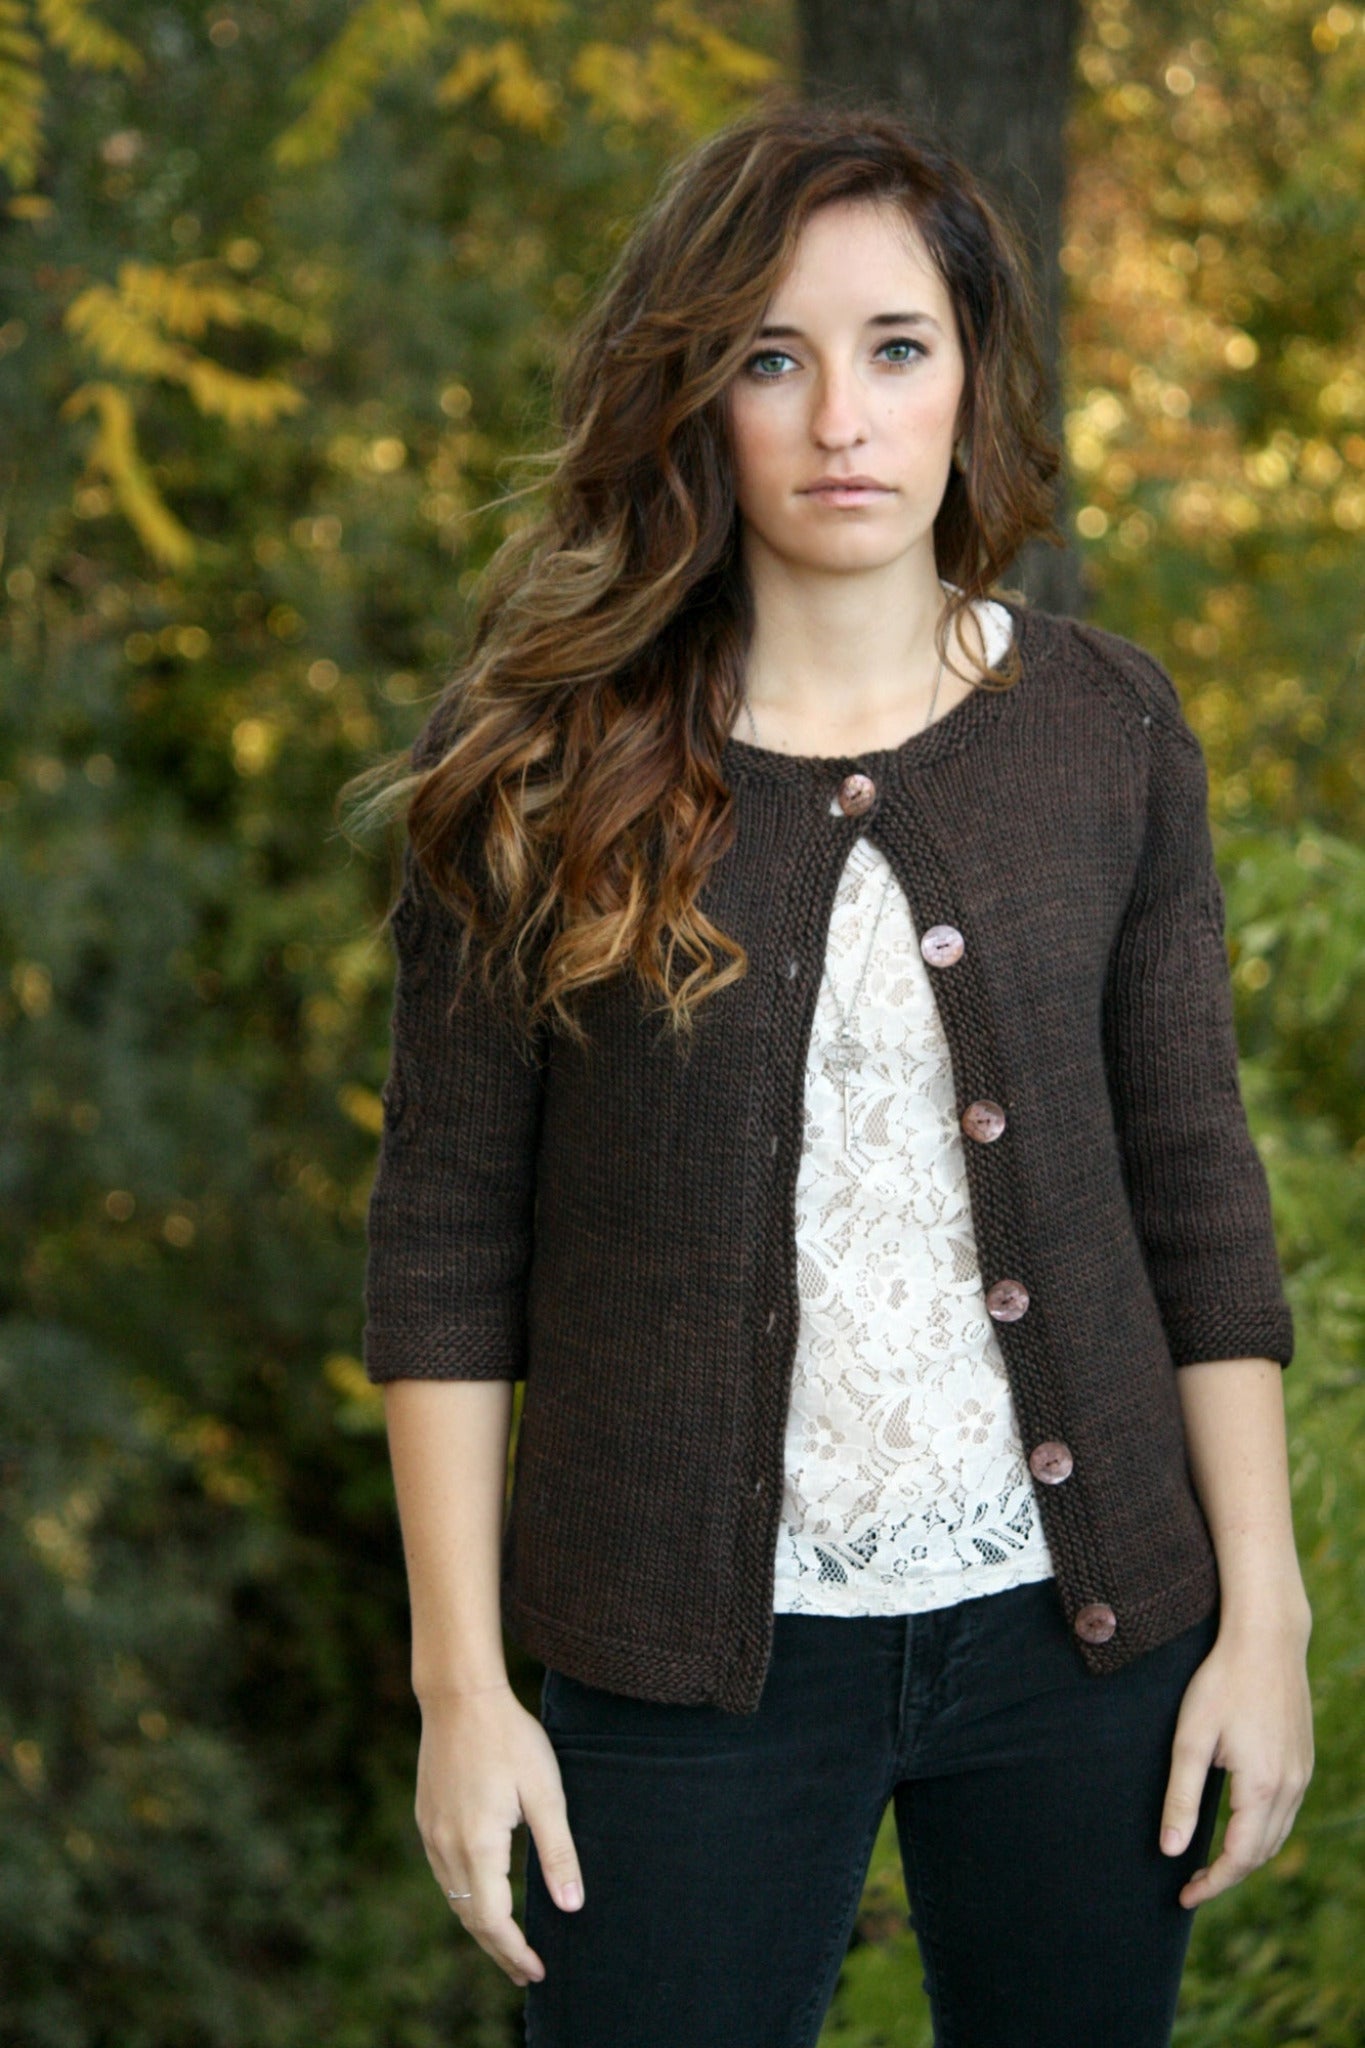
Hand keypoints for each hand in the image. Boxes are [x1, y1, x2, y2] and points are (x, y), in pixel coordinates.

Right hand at [415, 1680, 583, 1985]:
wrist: (459, 1696)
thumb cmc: (509, 1738)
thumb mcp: (545, 1793)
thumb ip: (557, 1852)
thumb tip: (571, 1907)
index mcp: (477, 1845)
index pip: (493, 1921)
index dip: (514, 1951)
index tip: (537, 1971)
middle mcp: (446, 1847)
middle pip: (470, 1917)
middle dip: (499, 1949)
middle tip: (525, 1972)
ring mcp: (431, 1833)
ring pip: (454, 1897)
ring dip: (480, 1925)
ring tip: (507, 1944)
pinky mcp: (426, 1817)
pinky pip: (445, 1874)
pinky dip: (465, 1896)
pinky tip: (482, 1895)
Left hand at [1159, 1606, 1313, 1907]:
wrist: (1267, 1639)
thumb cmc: (1221, 1683)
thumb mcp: (1190, 1739)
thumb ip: (1181, 1797)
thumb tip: (1170, 1850)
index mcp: (1261, 1787)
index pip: (1239, 1858)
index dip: (1212, 1883)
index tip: (1184, 1897)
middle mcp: (1290, 1787)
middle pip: (1261, 1853)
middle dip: (1228, 1874)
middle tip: (1192, 1884)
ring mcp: (1302, 1773)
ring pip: (1277, 1835)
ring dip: (1247, 1855)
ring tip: (1211, 1862)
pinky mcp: (1303, 1759)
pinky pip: (1285, 1811)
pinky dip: (1263, 1831)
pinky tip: (1238, 1824)